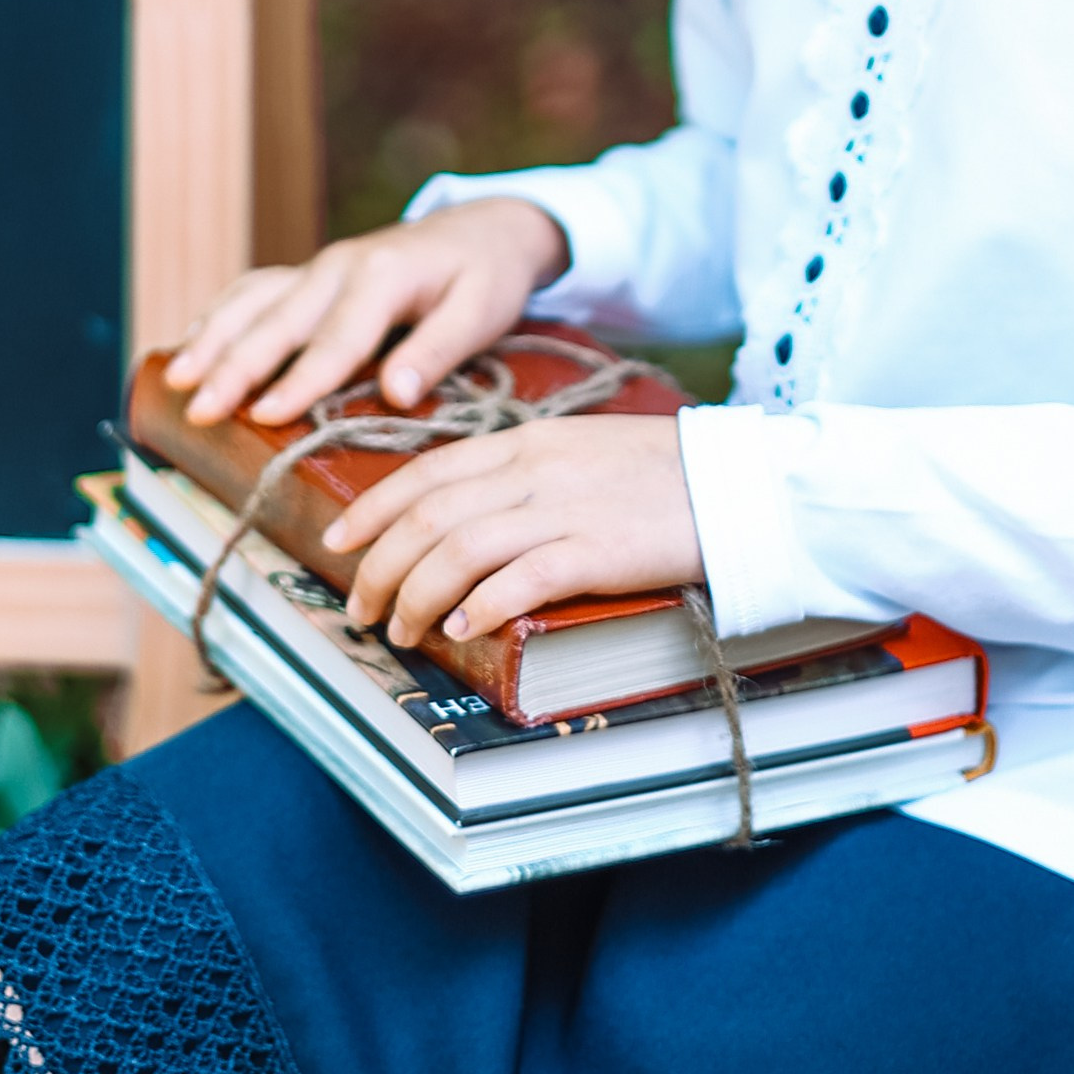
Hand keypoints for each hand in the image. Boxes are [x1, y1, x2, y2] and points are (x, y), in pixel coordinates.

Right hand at [162, 200, 570, 426]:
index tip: (265, 416)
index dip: (299, 381)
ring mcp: (319, 269)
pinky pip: (255, 291)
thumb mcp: (483, 312)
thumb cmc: (487, 275)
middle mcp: (339, 267)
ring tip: (176, 379)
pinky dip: (220, 316)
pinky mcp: (311, 276)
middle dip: (234, 366)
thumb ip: (439, 350)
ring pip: (253, 301)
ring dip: (212, 338)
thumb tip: (395, 393)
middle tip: (200, 408)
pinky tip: (191, 344)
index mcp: (382, 276)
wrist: (485, 227)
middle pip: (278, 321)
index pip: (335, 340)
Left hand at [322, 413, 703, 646]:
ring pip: (457, 551)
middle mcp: (532, 471)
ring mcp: (562, 511)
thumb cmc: (659, 475)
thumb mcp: (577, 454)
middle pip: (427, 517)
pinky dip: (478, 608)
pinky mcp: (595, 553)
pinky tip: (460, 631)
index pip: (425, 471)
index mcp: (524, 442)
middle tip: (358, 608)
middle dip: (378, 567)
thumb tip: (463, 515)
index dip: (371, 508)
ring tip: (399, 631)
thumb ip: (521, 475)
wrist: (735, 484)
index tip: (337, 542)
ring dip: (415, 596)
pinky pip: (517, 581)